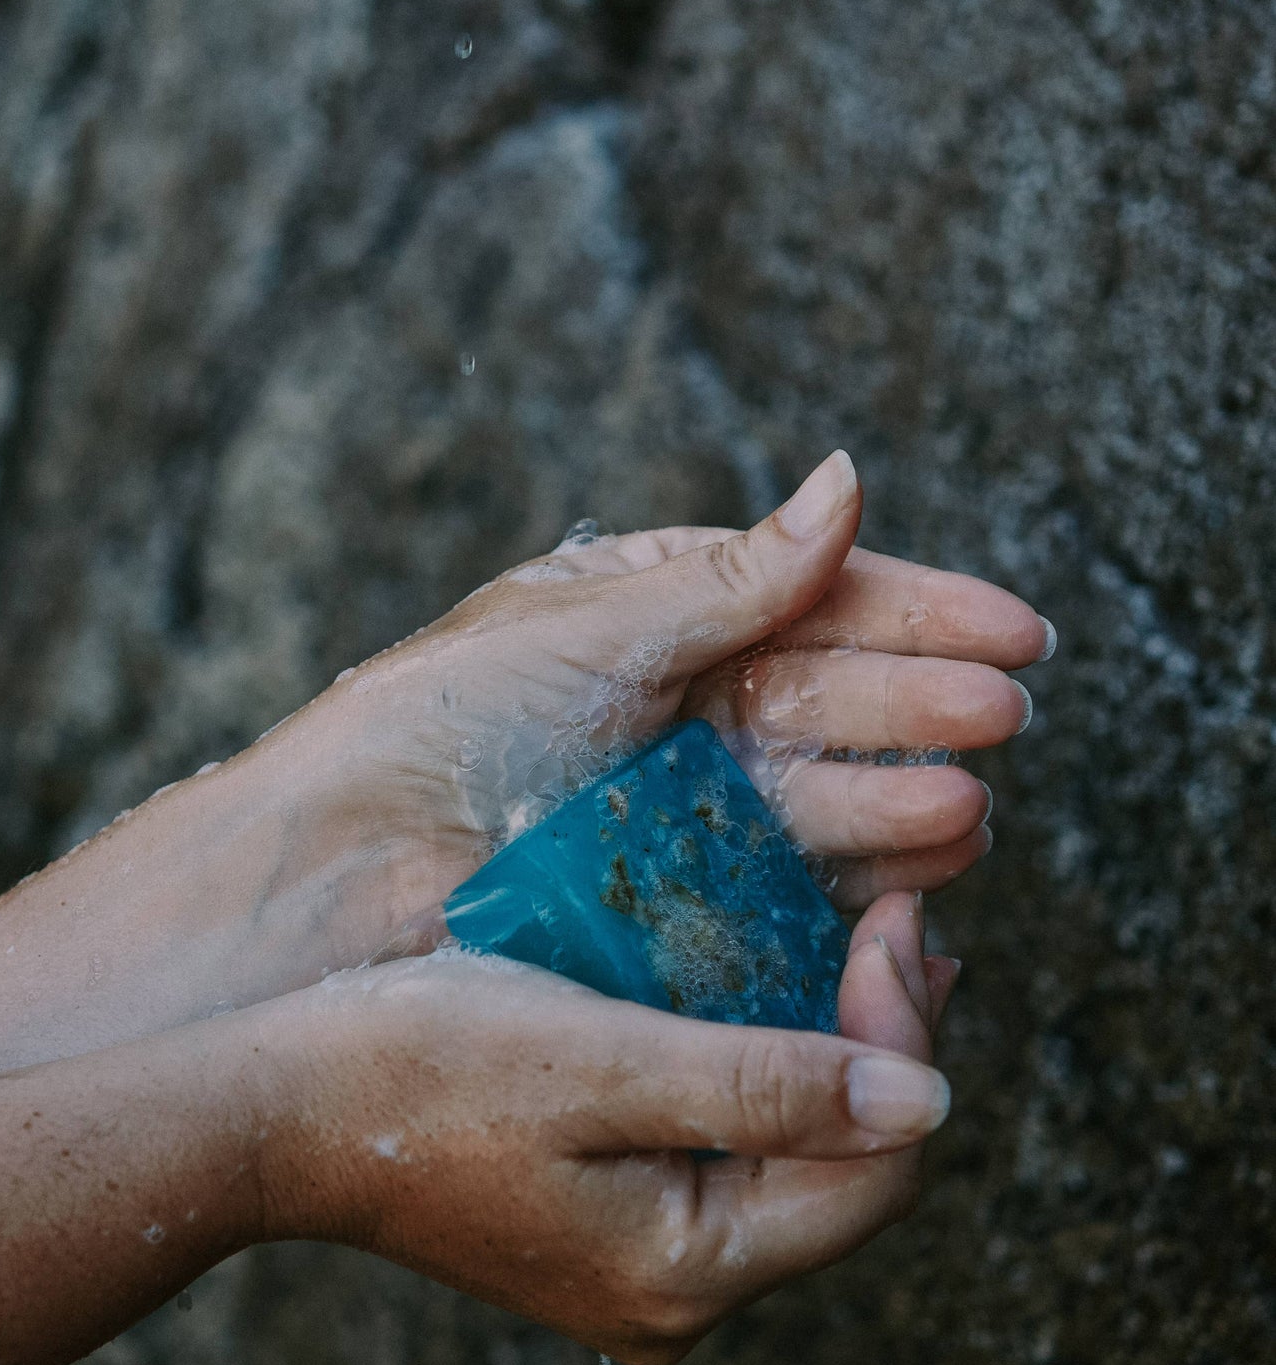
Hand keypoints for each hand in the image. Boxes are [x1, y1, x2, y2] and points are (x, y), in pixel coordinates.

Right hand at [255, 891, 955, 1364]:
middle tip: (898, 917)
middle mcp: (676, 1287)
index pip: (870, 1169)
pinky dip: (768, 1058)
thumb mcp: (600, 1065)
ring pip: (792, 1147)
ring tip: (868, 941)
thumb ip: (764, 1088)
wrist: (280, 1107)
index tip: (899, 919)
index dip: (903, 1039)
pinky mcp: (611, 1208)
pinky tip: (783, 986)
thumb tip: (927, 1105)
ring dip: (833, 1040)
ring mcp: (642, 1254)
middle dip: (882, 1037)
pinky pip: (730, 1137)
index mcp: (686, 1269)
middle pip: (844, 1168)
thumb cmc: (423, 1070)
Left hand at [277, 450, 1047, 969]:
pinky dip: (858, 869)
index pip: (810, 599)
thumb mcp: (597, 628)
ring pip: (823, 788)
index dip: (916, 610)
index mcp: (655, 615)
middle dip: (921, 703)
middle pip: (831, 695)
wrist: (348, 865)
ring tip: (969, 807)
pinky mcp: (680, 889)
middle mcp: (680, 702)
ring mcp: (684, 799)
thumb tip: (849, 475)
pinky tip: (919, 868)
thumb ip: (735, 574)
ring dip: (902, 793)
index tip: (1016, 629)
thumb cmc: (447, 719)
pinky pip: (790, 871)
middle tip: (1005, 715)